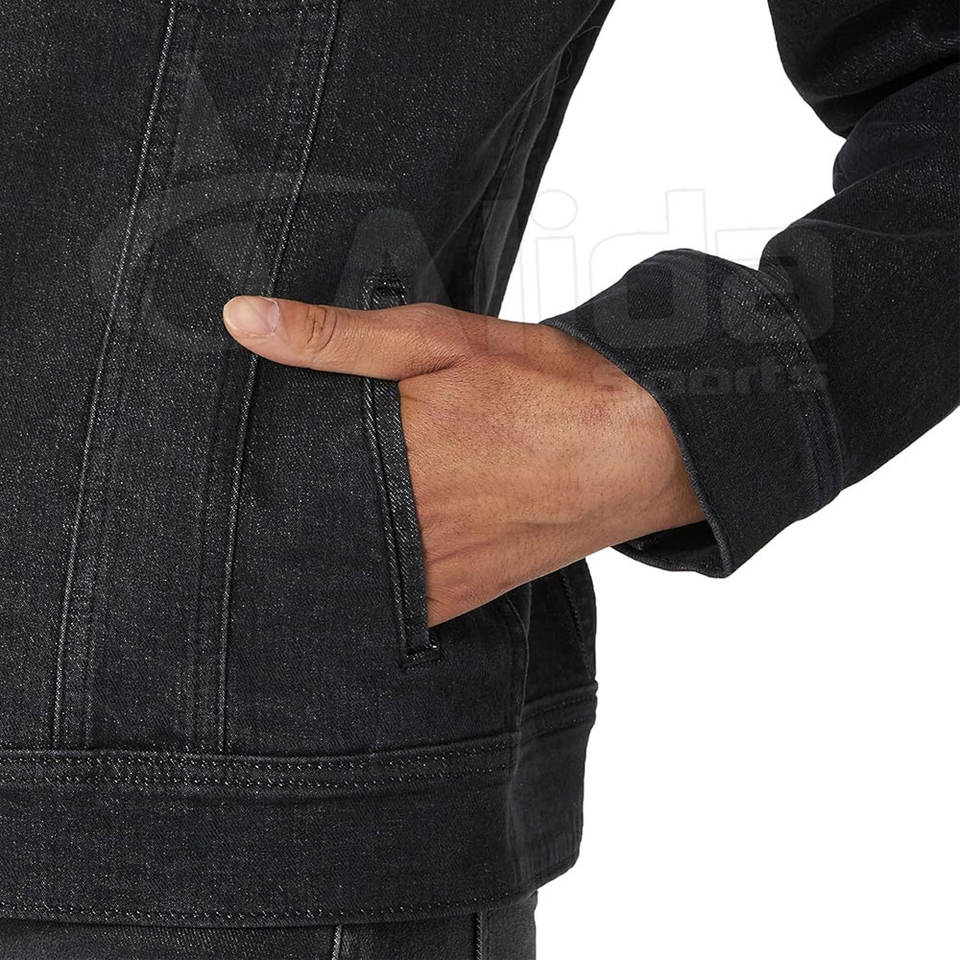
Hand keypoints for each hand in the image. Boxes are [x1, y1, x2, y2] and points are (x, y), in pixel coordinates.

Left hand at [223, 296, 702, 625]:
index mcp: (385, 457)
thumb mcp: (440, 340)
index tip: (211, 461)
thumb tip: (242, 320)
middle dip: (272, 515)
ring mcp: (432, 571)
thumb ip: (337, 336)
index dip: (243, 469)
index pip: (279, 474)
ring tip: (276, 540)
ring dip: (314, 554)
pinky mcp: (461, 596)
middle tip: (232, 505)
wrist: (640, 447)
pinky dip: (364, 591)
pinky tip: (347, 572)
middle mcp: (400, 525)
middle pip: (305, 529)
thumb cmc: (546, 387)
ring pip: (342, 575)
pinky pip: (391, 609)